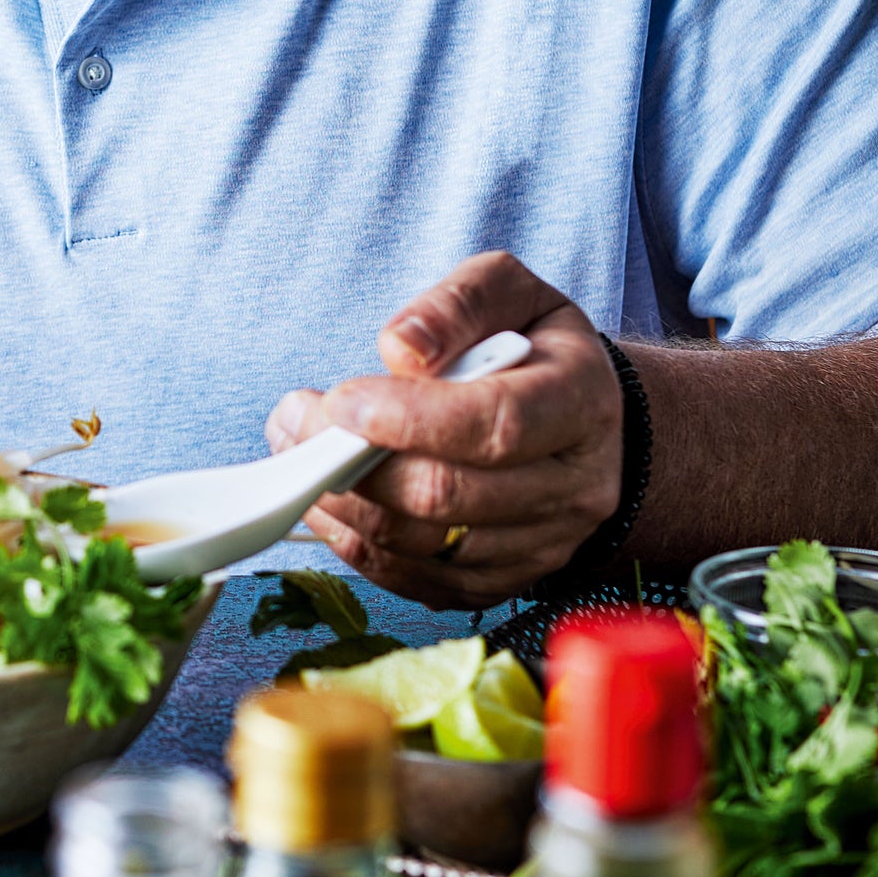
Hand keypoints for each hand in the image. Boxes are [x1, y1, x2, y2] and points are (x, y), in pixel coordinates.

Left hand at [264, 251, 621, 609]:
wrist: (583, 420)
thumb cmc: (534, 347)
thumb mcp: (509, 293)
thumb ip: (456, 305)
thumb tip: (400, 348)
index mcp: (582, 402)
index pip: (497, 424)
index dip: (409, 418)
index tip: (340, 400)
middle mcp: (575, 487)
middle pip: (450, 496)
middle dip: (354, 462)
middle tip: (294, 419)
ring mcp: (543, 546)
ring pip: (424, 545)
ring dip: (343, 503)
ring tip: (299, 452)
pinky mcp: (502, 582)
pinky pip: (416, 580)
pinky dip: (357, 545)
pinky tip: (328, 500)